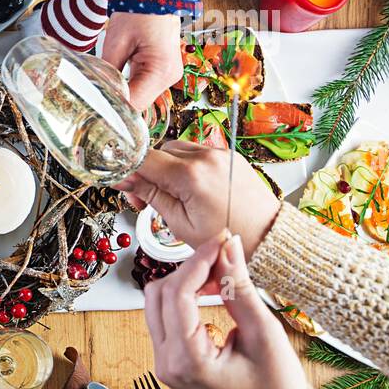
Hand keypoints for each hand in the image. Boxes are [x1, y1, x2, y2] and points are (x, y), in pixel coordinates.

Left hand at [101, 12, 182, 109]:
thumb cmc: (137, 13)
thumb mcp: (116, 43)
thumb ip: (107, 72)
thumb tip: (95, 93)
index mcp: (161, 71)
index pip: (134, 103)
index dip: (112, 106)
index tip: (91, 104)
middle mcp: (169, 78)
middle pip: (138, 103)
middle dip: (116, 101)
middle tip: (92, 96)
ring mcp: (168, 75)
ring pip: (140, 97)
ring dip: (121, 93)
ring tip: (101, 86)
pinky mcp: (163, 71)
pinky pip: (143, 87)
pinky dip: (128, 86)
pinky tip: (114, 79)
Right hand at [114, 141, 280, 258]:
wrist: (267, 237)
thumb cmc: (226, 237)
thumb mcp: (178, 223)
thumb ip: (150, 195)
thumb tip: (124, 179)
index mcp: (191, 175)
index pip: (145, 158)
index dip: (128, 169)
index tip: (121, 182)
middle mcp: (207, 157)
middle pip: (160, 152)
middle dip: (148, 172)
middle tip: (146, 200)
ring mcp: (220, 154)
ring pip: (177, 150)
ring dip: (167, 168)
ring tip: (171, 196)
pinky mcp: (229, 156)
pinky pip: (197, 153)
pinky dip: (186, 167)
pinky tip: (189, 189)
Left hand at [145, 232, 309, 388]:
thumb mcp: (264, 334)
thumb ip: (239, 288)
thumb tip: (228, 248)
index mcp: (187, 361)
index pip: (177, 295)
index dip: (197, 262)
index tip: (221, 242)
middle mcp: (166, 362)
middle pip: (159, 295)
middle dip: (189, 270)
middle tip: (224, 257)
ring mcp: (163, 362)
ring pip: (157, 304)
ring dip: (185, 283)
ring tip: (221, 276)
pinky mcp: (169, 359)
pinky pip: (166, 317)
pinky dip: (184, 299)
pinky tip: (213, 292)